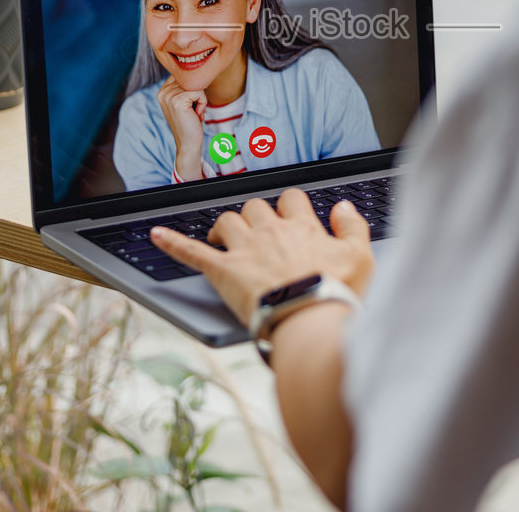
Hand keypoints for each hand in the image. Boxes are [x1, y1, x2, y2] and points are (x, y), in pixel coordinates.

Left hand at [150, 189, 375, 324]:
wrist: (309, 318)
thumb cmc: (335, 293)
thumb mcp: (361, 258)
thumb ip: (353, 228)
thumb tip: (342, 208)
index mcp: (301, 227)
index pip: (290, 199)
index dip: (288, 207)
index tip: (289, 218)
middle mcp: (270, 231)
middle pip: (255, 207)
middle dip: (254, 218)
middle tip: (257, 238)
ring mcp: (244, 249)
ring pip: (227, 221)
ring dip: (224, 228)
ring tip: (225, 240)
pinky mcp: (222, 270)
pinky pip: (192, 251)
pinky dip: (172, 242)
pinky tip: (157, 235)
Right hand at [156, 77, 206, 180]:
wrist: (188, 143)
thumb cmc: (190, 123)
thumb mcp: (184, 102)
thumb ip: (184, 87)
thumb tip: (196, 70)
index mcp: (162, 91)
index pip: (184, 76)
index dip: (193, 89)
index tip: (190, 106)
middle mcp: (163, 92)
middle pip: (191, 79)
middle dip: (197, 95)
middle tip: (193, 111)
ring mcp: (169, 96)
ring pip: (196, 86)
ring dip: (200, 100)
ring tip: (194, 113)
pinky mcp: (178, 100)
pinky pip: (199, 92)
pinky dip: (202, 104)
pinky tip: (196, 115)